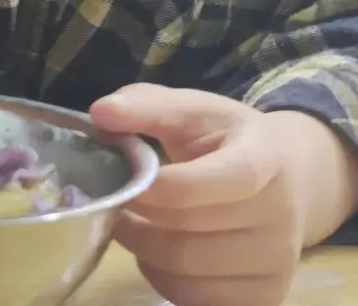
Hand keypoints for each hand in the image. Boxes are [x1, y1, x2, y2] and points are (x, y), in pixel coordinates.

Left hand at [90, 85, 305, 305]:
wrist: (291, 178)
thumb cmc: (226, 138)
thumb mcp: (192, 109)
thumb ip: (145, 105)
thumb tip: (100, 113)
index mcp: (264, 159)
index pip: (209, 183)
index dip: (158, 187)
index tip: (123, 177)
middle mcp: (279, 217)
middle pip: (189, 234)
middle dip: (137, 218)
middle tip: (111, 200)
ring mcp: (276, 264)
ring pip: (187, 272)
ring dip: (142, 249)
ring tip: (128, 222)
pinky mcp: (265, 298)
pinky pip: (197, 300)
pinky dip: (162, 279)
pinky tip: (154, 251)